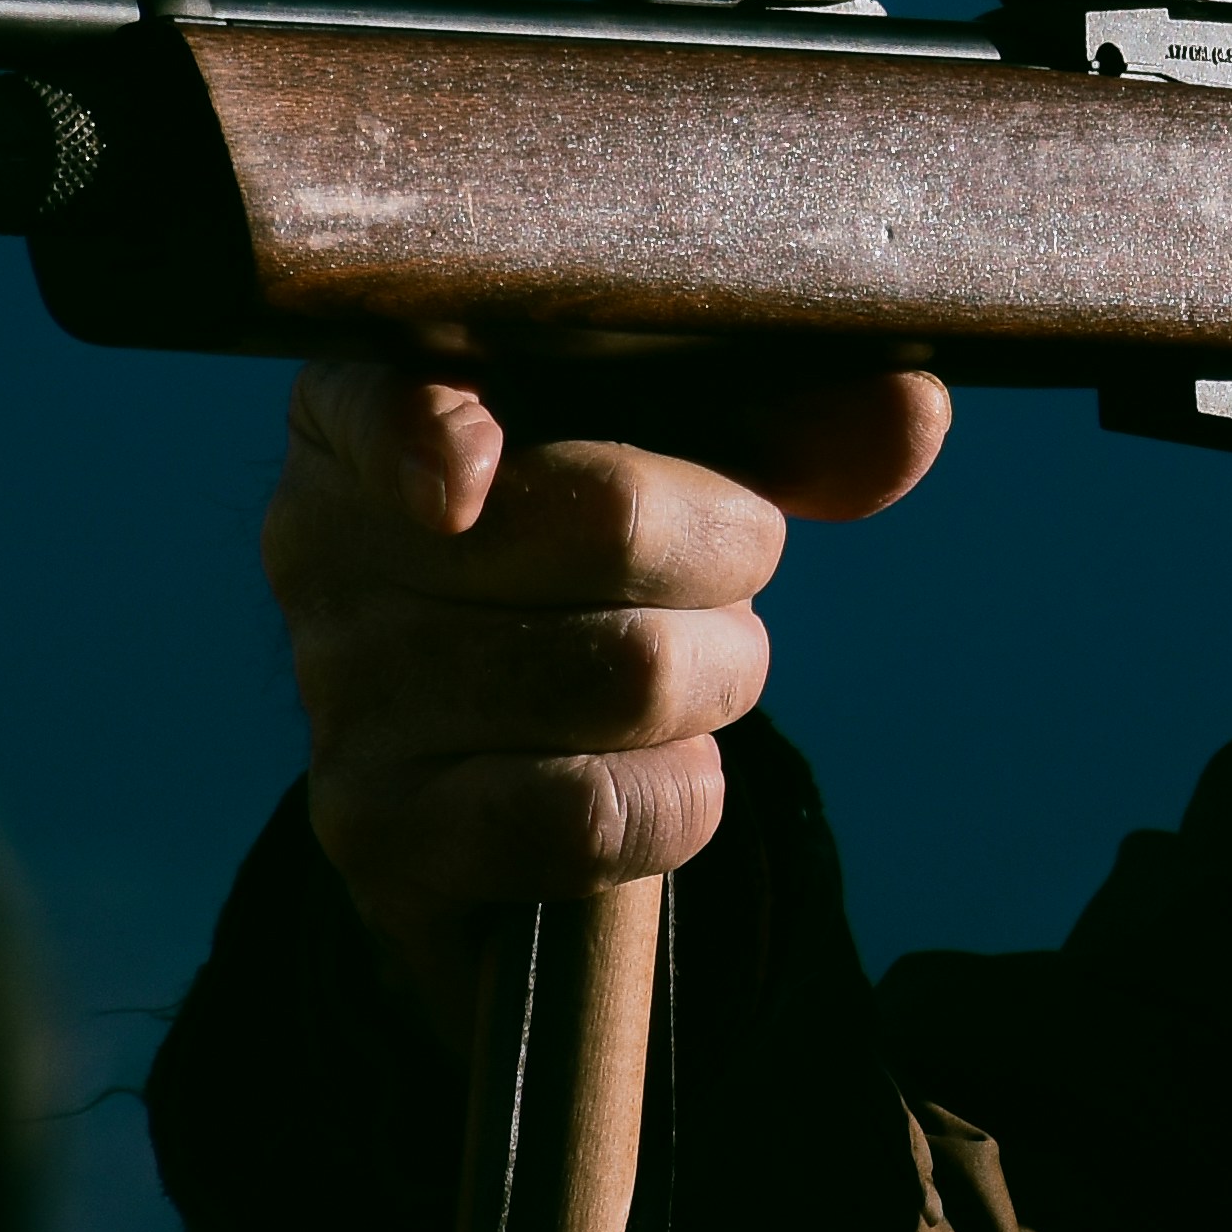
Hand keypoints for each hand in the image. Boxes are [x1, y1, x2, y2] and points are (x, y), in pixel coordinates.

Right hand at [266, 359, 947, 1035]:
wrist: (505, 778)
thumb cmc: (616, 565)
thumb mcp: (701, 462)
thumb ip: (804, 420)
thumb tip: (910, 412)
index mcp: (374, 412)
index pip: (383, 396)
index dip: (434, 429)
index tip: (470, 475)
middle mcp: (321, 542)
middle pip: (607, 518)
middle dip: (732, 552)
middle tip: (720, 576)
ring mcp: (340, 695)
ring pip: (628, 673)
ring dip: (720, 677)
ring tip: (687, 672)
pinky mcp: (381, 835)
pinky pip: (591, 815)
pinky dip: (682, 798)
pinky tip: (665, 774)